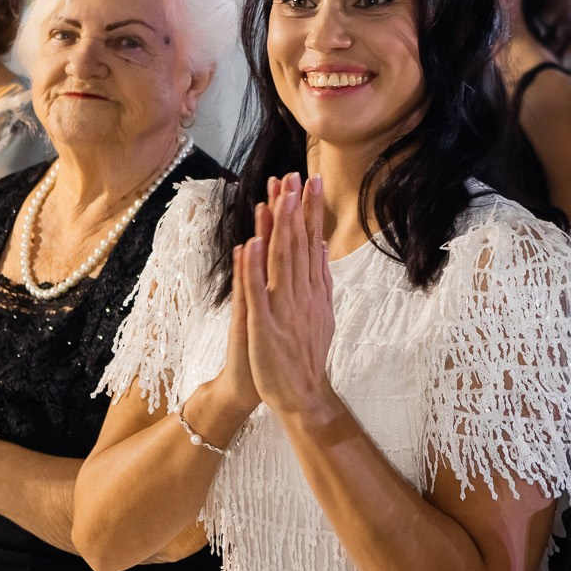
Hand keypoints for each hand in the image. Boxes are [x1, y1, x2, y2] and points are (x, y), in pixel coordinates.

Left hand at [244, 173, 337, 420]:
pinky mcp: (264, 326)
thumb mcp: (319, 311)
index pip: (311, 242)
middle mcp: (301, 294)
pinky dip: (253, 268)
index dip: (309, 211)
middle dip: (295, 208)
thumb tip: (319, 246)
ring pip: (279, 261)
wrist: (300, 396)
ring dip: (278, 227)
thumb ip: (318, 278)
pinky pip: (256, 293)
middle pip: (297, 244)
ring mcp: (283, 309)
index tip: (308, 181)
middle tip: (295, 174)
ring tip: (277, 196)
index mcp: (313, 289)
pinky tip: (250, 243)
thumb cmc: (304, 355)